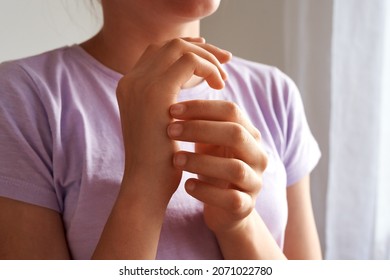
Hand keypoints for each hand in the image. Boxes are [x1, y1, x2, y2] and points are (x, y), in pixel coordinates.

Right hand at [116, 38, 230, 205]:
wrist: (146, 184)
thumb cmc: (157, 160)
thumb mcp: (159, 123)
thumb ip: (166, 101)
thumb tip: (188, 81)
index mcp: (129, 87)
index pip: (158, 53)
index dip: (185, 52)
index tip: (208, 62)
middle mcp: (131, 80)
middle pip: (169, 45)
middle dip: (200, 49)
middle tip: (224, 60)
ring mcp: (141, 84)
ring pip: (180, 48)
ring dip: (206, 58)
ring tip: (222, 78)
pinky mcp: (157, 92)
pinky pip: (190, 62)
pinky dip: (208, 68)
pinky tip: (219, 86)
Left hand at [168, 100, 267, 232]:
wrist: (225, 206)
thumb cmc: (213, 166)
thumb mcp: (208, 142)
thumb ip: (200, 121)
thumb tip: (173, 92)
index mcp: (249, 134)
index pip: (232, 111)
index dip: (202, 107)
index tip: (172, 110)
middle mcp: (258, 155)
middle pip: (236, 134)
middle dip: (200, 129)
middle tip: (170, 130)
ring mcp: (254, 182)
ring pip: (234, 168)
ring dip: (200, 161)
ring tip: (175, 159)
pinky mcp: (246, 207)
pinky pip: (231, 199)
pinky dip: (207, 192)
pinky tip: (187, 185)